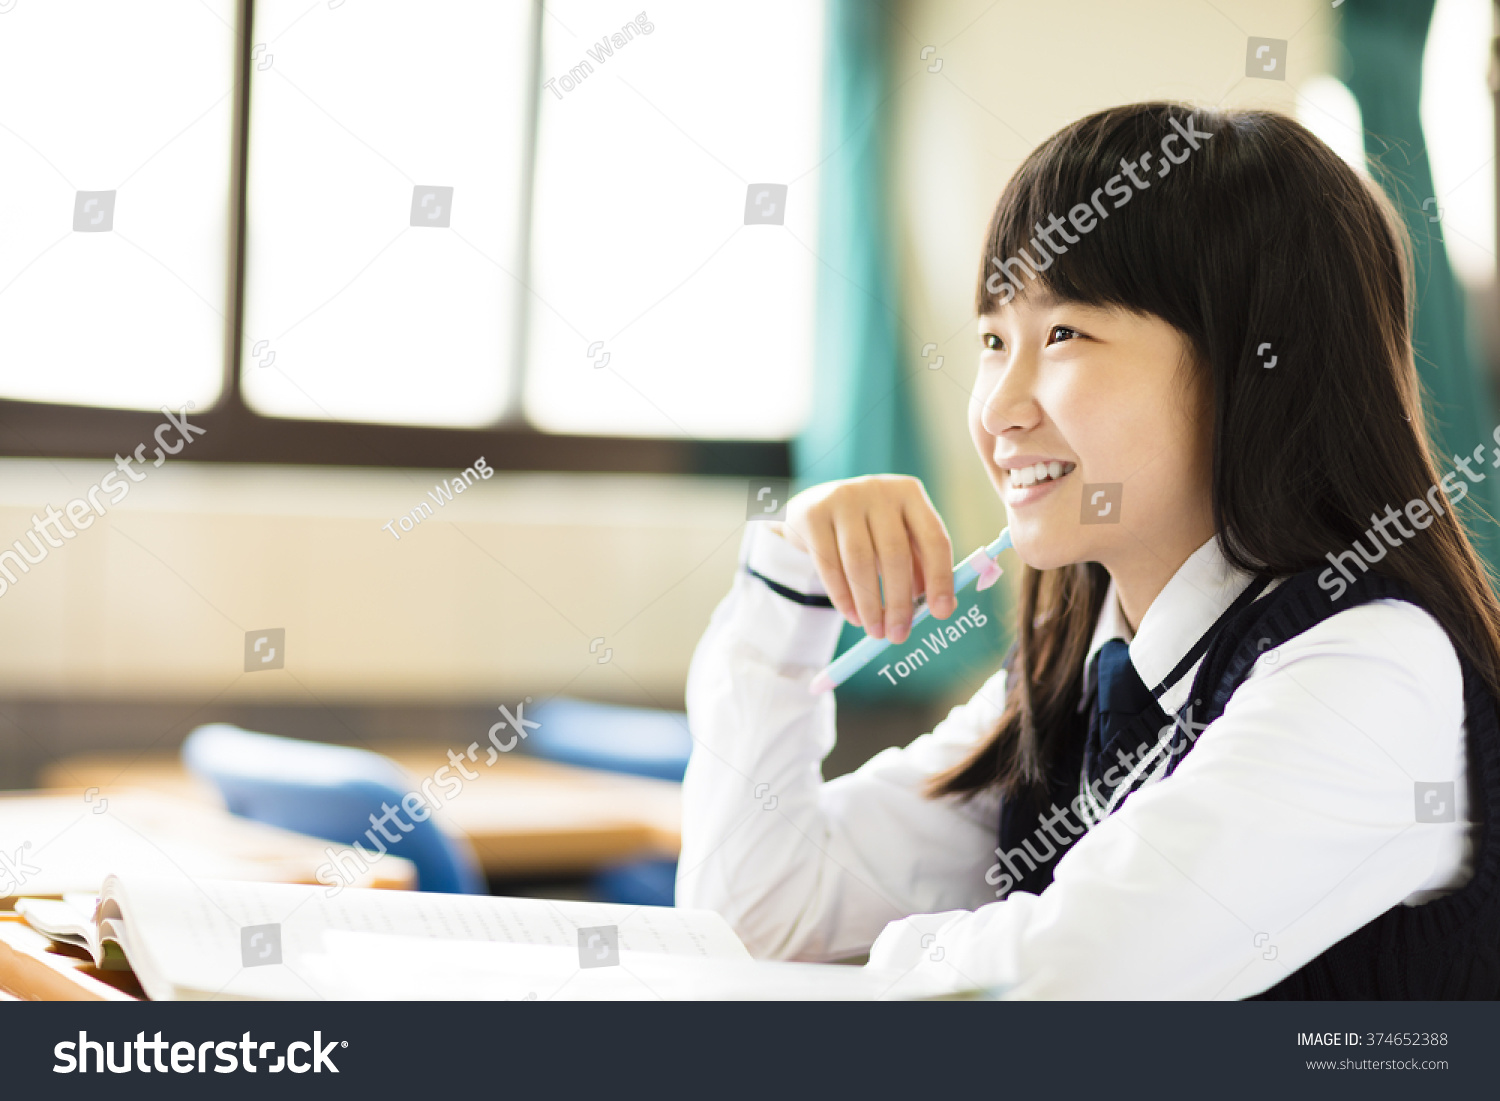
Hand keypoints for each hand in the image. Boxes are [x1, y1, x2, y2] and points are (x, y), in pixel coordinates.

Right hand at [771, 475, 954, 643]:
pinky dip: (843, 597)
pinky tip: (852, 616)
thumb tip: (938, 606)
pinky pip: (829, 564)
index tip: (941, 613)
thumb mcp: (897, 536)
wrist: (814, 506)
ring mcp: (843, 499)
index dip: (940, 578)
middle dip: (899, 601)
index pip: (934, 538)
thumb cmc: (868, 528)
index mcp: (909, 493)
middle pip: (895, 553)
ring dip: (870, 604)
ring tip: (876, 631)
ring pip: (860, 562)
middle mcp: (879, 490)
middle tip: (899, 635)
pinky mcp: (813, 515)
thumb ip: (919, 564)